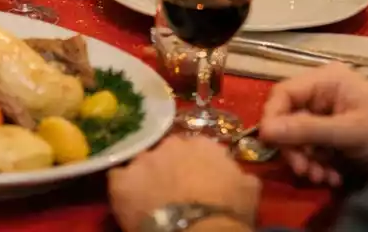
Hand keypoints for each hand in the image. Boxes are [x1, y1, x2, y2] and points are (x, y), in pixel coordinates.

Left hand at [108, 135, 259, 231]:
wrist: (199, 230)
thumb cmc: (228, 212)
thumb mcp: (248, 190)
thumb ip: (239, 174)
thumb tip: (238, 175)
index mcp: (201, 144)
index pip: (194, 148)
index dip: (194, 165)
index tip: (196, 180)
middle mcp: (169, 144)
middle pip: (165, 153)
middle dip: (168, 169)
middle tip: (174, 191)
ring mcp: (142, 160)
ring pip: (142, 165)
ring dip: (146, 178)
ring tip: (152, 201)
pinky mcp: (121, 180)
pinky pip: (118, 179)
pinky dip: (124, 189)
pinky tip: (130, 202)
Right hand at [259, 63, 367, 185]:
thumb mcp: (349, 132)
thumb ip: (307, 130)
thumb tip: (263, 131)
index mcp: (327, 80)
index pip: (284, 92)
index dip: (273, 117)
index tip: (270, 144)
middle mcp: (323, 94)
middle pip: (289, 118)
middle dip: (294, 147)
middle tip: (304, 171)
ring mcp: (328, 115)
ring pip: (299, 137)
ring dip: (307, 161)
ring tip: (322, 178)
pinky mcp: (334, 135)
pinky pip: (313, 149)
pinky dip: (318, 165)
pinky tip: (332, 178)